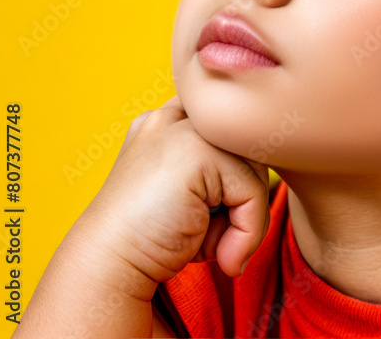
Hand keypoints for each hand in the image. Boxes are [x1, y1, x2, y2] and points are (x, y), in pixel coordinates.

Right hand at [75, 95, 270, 293]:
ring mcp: (186, 127)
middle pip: (251, 147)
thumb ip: (225, 173)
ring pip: (257, 168)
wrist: (107, 266)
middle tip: (215, 236)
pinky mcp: (196, 149)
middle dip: (243, 196)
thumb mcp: (194, 196)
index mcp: (169, 120)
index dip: (238, 168)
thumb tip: (273, 178)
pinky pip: (253, 191)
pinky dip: (246, 231)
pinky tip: (216, 254)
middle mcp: (176, 114)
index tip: (218, 210)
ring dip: (247, 218)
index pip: (230, 127)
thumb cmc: (152, 241)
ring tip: (213, 245)